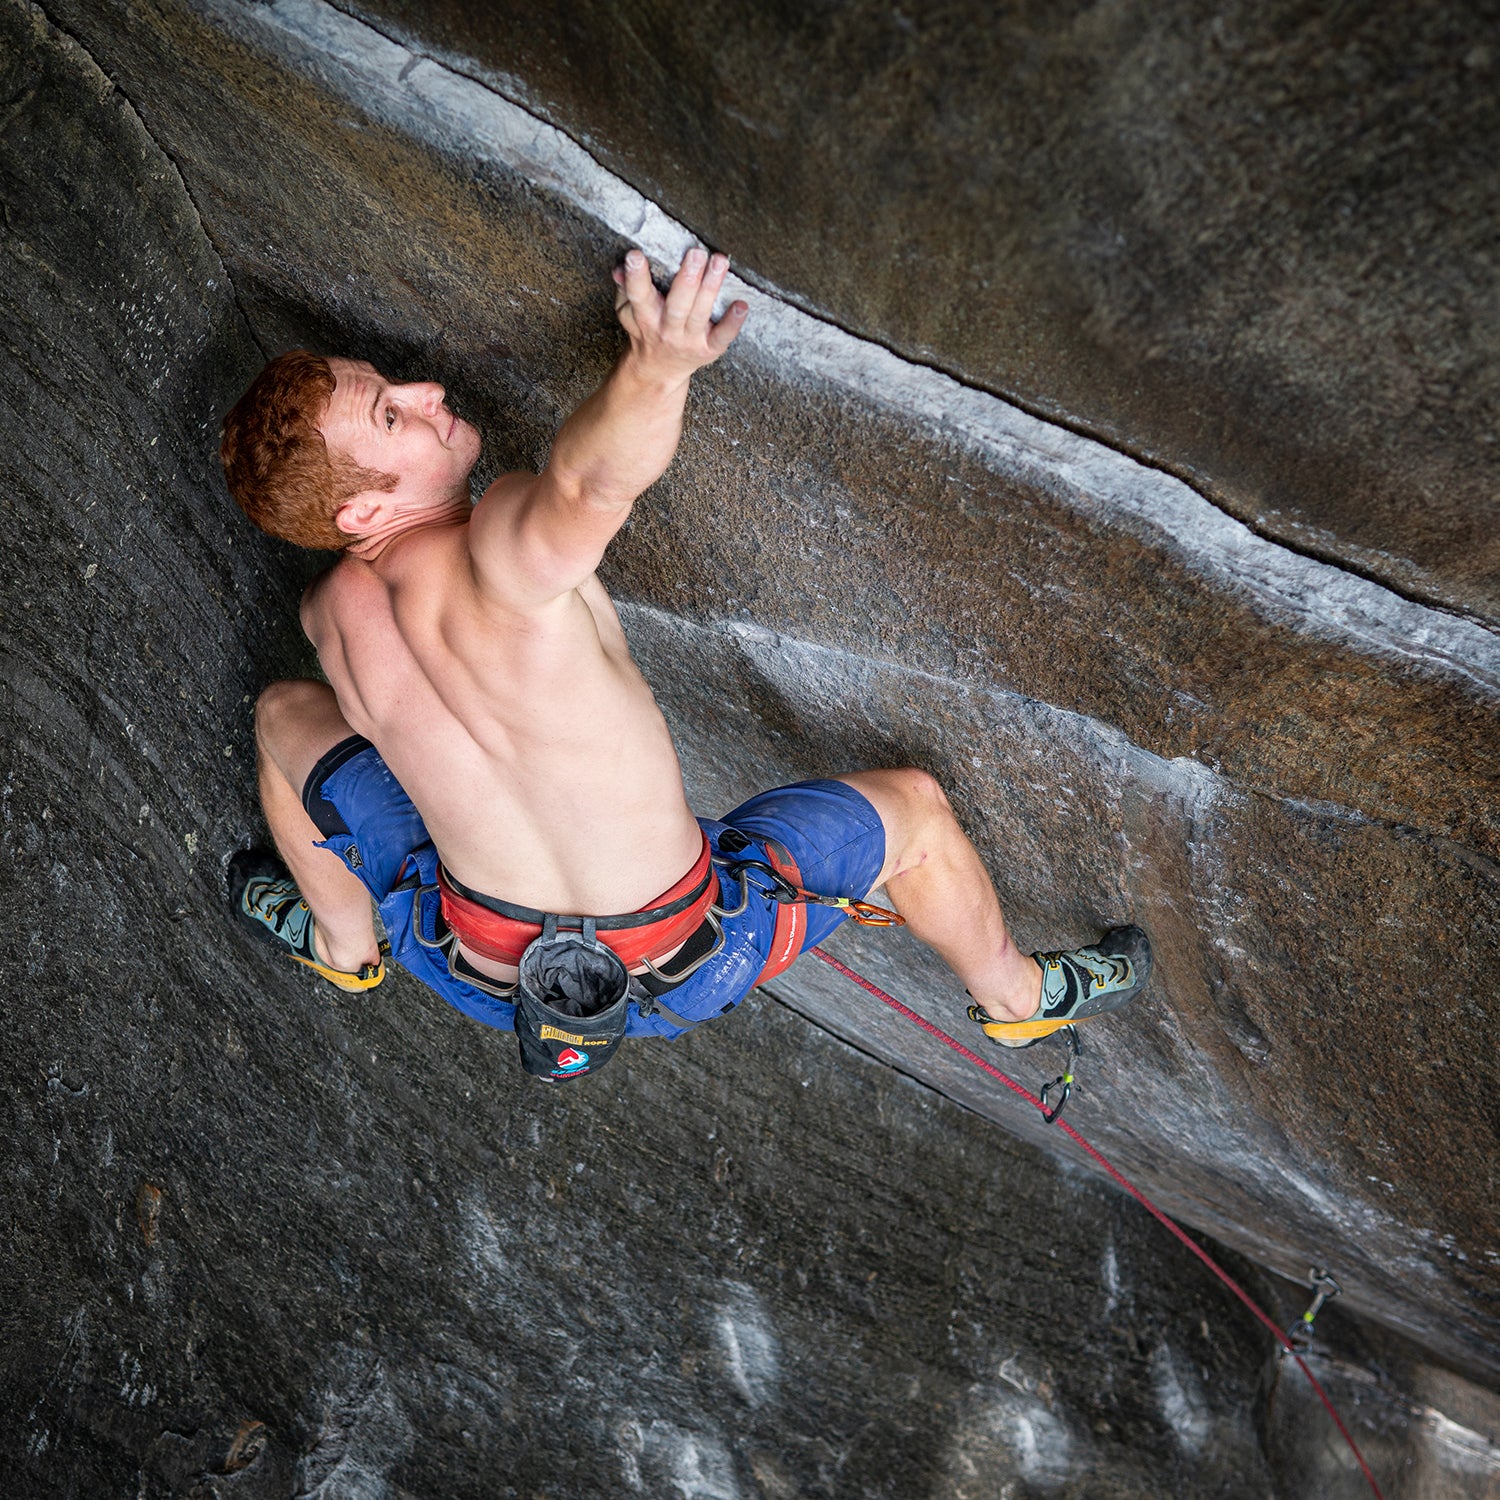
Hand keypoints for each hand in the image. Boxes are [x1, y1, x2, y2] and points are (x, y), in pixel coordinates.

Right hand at [611, 246, 747, 379]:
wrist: (659, 370)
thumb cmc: (646, 331)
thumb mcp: (627, 312)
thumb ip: (625, 289)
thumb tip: (619, 269)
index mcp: (645, 317)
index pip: (639, 295)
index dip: (636, 277)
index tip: (636, 256)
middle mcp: (667, 330)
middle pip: (677, 304)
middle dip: (687, 278)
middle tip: (696, 253)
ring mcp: (689, 340)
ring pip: (700, 313)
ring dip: (710, 287)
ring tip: (719, 262)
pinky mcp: (709, 348)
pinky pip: (723, 336)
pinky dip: (733, 322)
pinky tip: (742, 305)